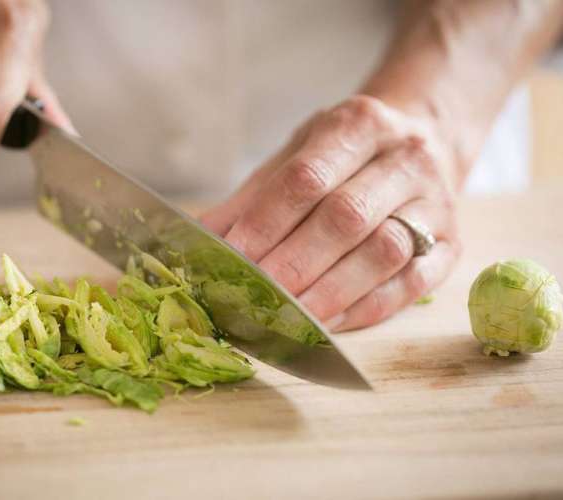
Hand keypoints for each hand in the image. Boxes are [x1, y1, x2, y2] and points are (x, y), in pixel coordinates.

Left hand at [201, 95, 460, 330]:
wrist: (428, 139)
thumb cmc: (346, 154)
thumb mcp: (297, 154)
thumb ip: (252, 198)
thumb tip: (200, 241)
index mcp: (359, 125)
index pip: (306, 179)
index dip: (265, 224)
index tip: (230, 259)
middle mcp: (405, 158)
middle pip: (345, 218)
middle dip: (293, 264)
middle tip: (253, 297)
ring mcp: (436, 203)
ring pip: (384, 253)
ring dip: (330, 293)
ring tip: (286, 319)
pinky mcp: (451, 245)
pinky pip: (411, 285)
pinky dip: (365, 309)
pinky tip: (329, 325)